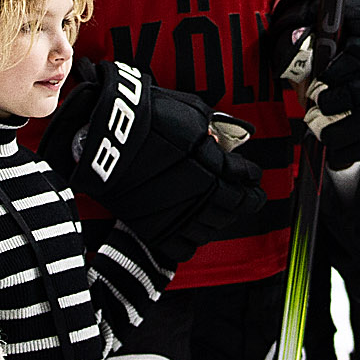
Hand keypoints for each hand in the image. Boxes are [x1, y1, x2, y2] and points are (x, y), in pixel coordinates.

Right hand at [39, 59, 264, 262]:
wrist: (107, 136)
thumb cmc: (149, 117)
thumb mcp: (191, 110)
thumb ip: (212, 128)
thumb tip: (221, 139)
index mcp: (212, 165)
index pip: (244, 178)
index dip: (251, 177)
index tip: (252, 175)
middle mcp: (200, 193)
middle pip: (234, 207)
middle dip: (248, 201)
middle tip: (252, 198)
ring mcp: (177, 214)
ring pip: (212, 229)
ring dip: (222, 220)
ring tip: (223, 212)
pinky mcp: (154, 229)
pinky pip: (183, 248)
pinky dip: (192, 240)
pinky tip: (194, 228)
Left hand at [269, 0, 359, 168]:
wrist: (351, 37)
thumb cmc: (326, 36)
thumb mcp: (307, 28)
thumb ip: (299, 46)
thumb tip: (298, 73)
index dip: (340, 71)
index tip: (318, 86)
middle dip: (343, 104)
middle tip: (315, 114)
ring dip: (350, 131)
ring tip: (324, 138)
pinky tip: (338, 156)